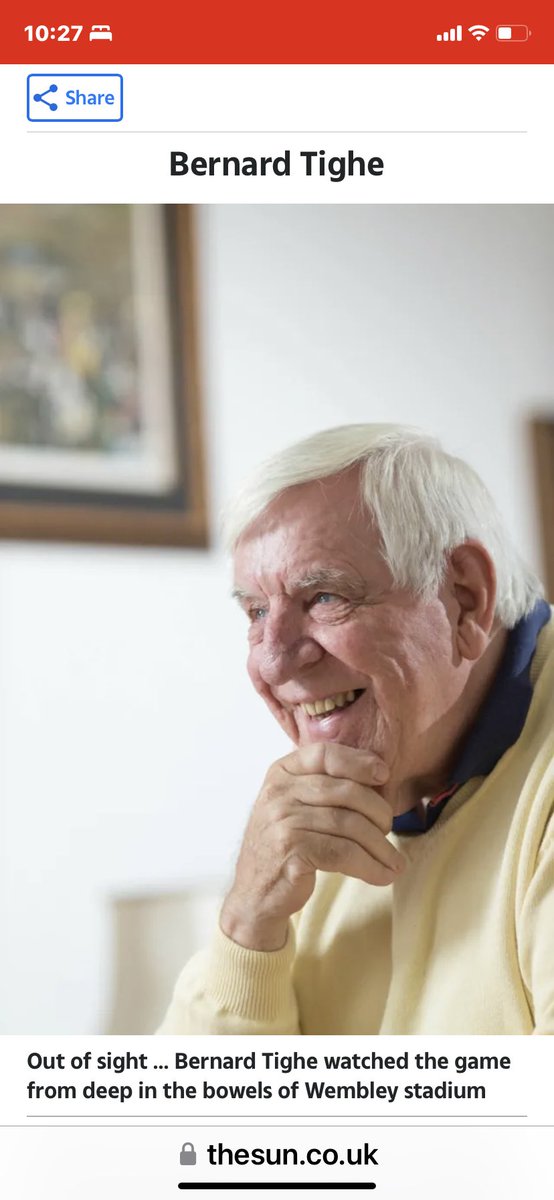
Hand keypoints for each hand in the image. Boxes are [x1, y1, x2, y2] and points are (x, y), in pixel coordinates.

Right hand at [219, 742, 404, 950]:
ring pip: (349, 825)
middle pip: (346, 792)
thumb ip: (322, 786)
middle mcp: (279, 792)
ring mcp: (283, 821)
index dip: (359, 761)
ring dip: (380, 846)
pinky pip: (343, 853)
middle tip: (390, 830)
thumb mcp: (294, 805)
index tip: (383, 775)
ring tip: (395, 862)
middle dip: (378, 812)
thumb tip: (379, 776)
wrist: (255, 892)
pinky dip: (370, 866)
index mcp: (281, 773)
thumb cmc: (285, 846)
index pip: (325, 754)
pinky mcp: (291, 851)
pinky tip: (382, 875)